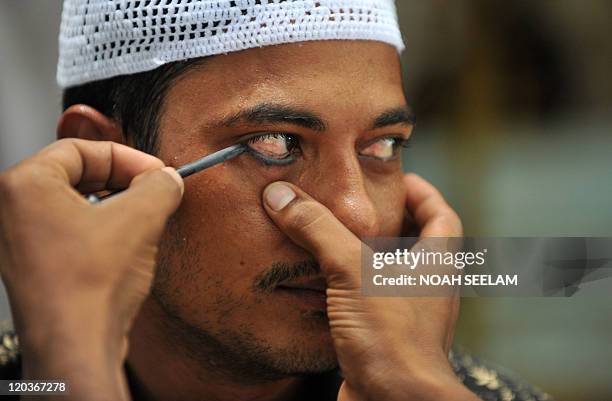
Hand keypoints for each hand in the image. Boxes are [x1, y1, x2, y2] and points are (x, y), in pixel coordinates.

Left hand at [0, 139, 183, 400]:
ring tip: (145, 219)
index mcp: (24, 185)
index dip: (126, 156)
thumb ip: (159, 186)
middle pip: (76, 174)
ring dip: (116, 206)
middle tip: (153, 191)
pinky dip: (102, 229)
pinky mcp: (35, 265)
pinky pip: (71, 231)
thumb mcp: (140, 219)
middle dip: (122, 180)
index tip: (155, 171)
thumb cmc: (90, 286)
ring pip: (75, 204)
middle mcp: (12, 210)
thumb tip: (168, 179)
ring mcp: (20, 240)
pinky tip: (127, 245)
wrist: (76, 348)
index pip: (81, 149)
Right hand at [262, 174, 479, 400]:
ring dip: (369, 255)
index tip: (398, 178)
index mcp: (436, 263)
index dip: (423, 193)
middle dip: (392, 220)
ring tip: (337, 239)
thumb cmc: (392, 338)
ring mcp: (409, 315)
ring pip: (393, 273)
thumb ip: (317, 230)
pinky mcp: (387, 338)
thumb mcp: (352, 271)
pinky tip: (325, 286)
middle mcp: (428, 288)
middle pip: (419, 242)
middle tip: (360, 205)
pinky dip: (353, 288)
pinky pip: (372, 301)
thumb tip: (281, 196)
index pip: (443, 215)